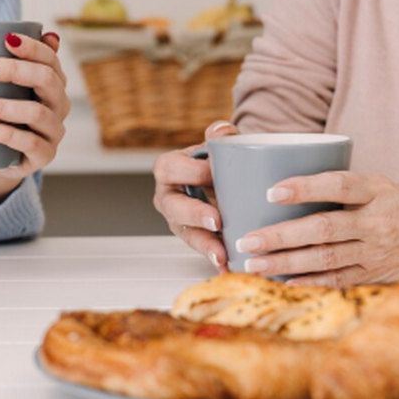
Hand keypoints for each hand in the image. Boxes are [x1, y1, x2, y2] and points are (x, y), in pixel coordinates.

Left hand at [0, 31, 70, 203]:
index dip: (32, 47)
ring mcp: (54, 131)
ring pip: (37, 112)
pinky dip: (6, 133)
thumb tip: (41, 31)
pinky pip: (30, 143)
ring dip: (3, 106)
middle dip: (15, 71)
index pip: (50, 59)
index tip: (6, 39)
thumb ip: (13, 61)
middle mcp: (59, 104)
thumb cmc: (1, 115)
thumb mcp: (5, 88)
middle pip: (47, 80)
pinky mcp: (44, 156)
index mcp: (53, 82)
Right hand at [152, 121, 237, 271]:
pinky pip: (202, 250)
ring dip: (205, 245)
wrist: (229, 179)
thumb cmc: (219, 161)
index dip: (189, 171)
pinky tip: (228, 267)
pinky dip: (216, 259)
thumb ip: (221, 136)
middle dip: (194, 215)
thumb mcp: (219, 145)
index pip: (169, 168)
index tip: (213, 173)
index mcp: (169, 169)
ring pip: (187, 234)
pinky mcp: (195, 238)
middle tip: (216, 220)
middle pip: (174, 207)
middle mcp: (169, 197)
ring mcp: (180, 220)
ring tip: (222, 254)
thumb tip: (220, 131)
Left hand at [236, 171, 398, 285]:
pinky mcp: (375, 273)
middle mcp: (377, 221)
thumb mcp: (384, 184)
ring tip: (253, 263)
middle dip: (280, 236)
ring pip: (325, 258)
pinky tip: (282, 281)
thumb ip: (344, 187)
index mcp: (379, 191)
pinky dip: (309, 281)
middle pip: (323, 228)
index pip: (338, 185)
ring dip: (285, 262)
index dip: (305, 187)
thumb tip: (291, 184)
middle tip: (246, 239)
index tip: (273, 191)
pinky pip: (337, 279)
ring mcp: (376, 251)